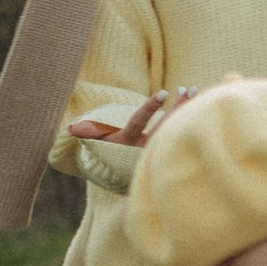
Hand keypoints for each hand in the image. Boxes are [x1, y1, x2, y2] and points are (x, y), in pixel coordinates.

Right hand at [66, 86, 194, 149]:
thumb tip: (69, 128)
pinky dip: (189, 118)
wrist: (120, 176)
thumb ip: (86, 132)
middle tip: (188, 89)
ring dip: (186, 109)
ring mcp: (157, 150)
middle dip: (177, 107)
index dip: (150, 107)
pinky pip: (180, 132)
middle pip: (164, 125)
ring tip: (195, 90)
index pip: (139, 122)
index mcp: (127, 142)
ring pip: (175, 128)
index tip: (163, 92)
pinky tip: (197, 102)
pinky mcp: (166, 150)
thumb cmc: (107, 152)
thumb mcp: (95, 142)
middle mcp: (144, 147)